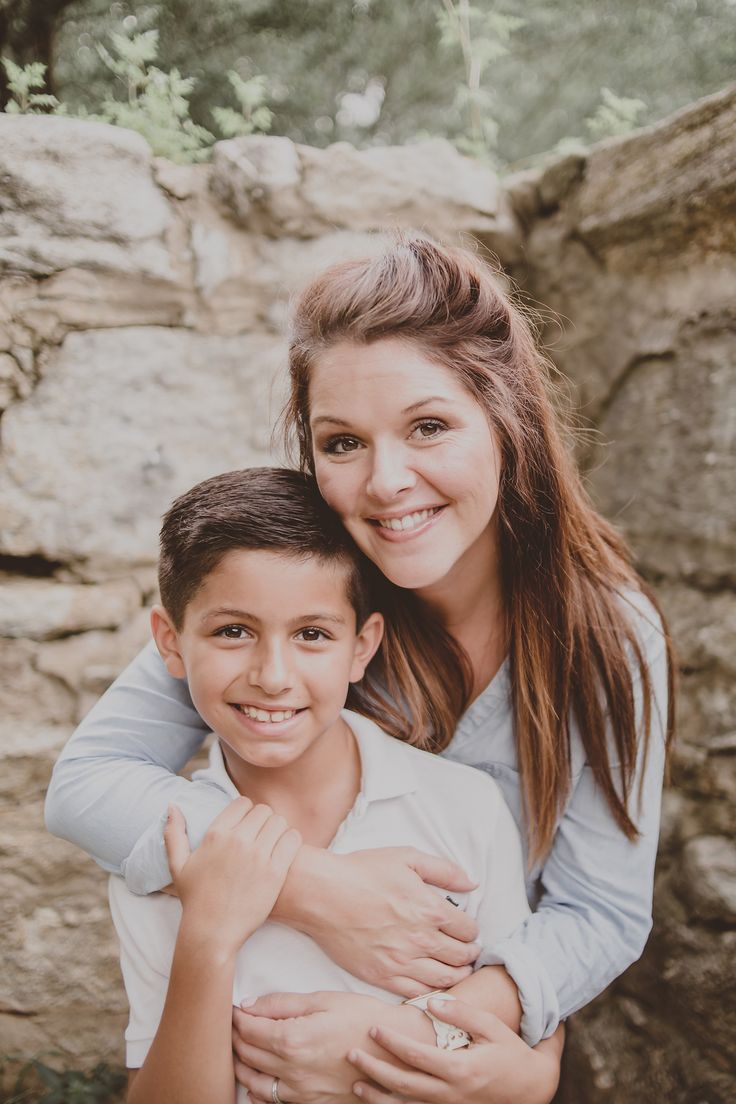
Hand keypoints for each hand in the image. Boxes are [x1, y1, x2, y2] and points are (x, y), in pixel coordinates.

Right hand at [165, 799, 300, 954]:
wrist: (212, 932)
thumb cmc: (195, 899)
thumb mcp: (178, 865)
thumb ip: (174, 832)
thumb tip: (172, 804)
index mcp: (216, 834)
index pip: (243, 802)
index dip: (247, 812)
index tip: (247, 825)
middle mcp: (237, 841)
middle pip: (264, 810)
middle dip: (263, 821)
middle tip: (261, 836)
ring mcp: (258, 856)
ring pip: (279, 822)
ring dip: (278, 830)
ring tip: (273, 844)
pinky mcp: (275, 872)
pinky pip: (292, 839)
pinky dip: (290, 841)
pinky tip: (284, 852)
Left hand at [232, 991, 411, 1103]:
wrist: (395, 1051)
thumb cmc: (362, 1019)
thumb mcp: (323, 1000)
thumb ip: (281, 1004)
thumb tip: (248, 1005)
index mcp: (293, 1039)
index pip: (247, 1029)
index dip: (235, 1017)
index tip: (232, 1009)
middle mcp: (292, 1070)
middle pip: (246, 1054)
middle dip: (234, 1037)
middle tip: (234, 1024)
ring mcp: (300, 1092)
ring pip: (252, 1081)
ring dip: (241, 1063)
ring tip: (241, 1047)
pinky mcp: (309, 1103)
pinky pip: (271, 1100)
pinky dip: (258, 1088)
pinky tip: (258, 1077)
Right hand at [282, 847, 479, 996]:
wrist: (323, 894)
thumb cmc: (363, 872)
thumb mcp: (407, 858)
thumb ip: (444, 870)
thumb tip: (472, 883)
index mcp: (430, 909)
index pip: (468, 930)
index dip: (471, 930)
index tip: (467, 930)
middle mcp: (420, 939)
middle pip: (461, 957)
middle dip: (469, 954)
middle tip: (467, 951)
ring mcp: (401, 962)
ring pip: (445, 979)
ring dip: (457, 975)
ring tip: (456, 969)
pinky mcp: (382, 977)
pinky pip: (417, 992)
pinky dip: (432, 991)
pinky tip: (431, 982)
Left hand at [347, 998, 561, 1103]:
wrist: (529, 1087)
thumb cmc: (509, 1052)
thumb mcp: (490, 1027)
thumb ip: (461, 1014)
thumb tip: (432, 1003)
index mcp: (460, 1068)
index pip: (417, 1056)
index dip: (393, 1043)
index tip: (374, 1028)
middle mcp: (450, 1093)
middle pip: (404, 1084)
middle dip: (375, 1069)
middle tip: (351, 1054)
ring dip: (378, 1097)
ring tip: (356, 1084)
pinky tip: (377, 1100)